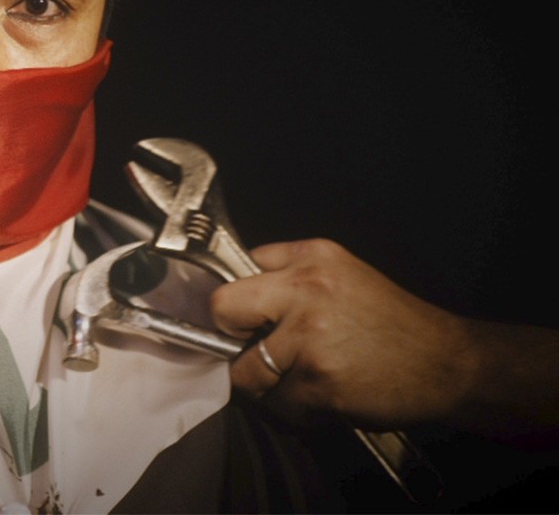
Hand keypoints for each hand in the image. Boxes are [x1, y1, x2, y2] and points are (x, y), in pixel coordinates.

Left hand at [210, 238, 469, 430]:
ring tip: (301, 380)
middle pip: (224, 314)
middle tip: (256, 354)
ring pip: (247, 373)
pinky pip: (279, 406)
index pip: (238, 273)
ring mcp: (309, 339)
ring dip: (266, 387)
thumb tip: (240, 280)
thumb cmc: (395, 324)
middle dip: (232, 340)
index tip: (239, 324)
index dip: (233, 308)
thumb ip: (288, 266)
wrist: (448, 365)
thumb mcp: (344, 271)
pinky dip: (295, 410)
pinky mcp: (318, 383)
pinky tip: (322, 397)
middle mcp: (306, 292)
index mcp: (310, 261)